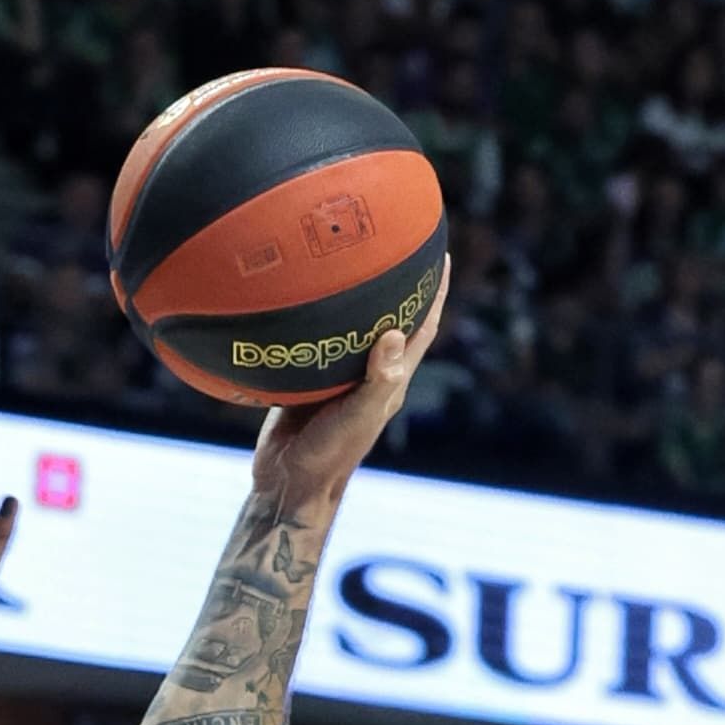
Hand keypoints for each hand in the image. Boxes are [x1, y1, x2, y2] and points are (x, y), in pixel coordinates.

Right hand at [248, 262, 447, 523]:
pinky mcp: (306, 380)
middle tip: (396, 242)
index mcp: (390, 380)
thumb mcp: (359, 416)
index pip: (422, 328)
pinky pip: (314, 342)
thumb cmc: (329, 454)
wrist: (286, 482)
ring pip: (352, 329)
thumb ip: (379, 378)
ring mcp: (337, 377)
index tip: (439, 255)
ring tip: (350, 258)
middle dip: (398, 285)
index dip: (434, 292)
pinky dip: (314, 318)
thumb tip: (395, 332)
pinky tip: (303, 294)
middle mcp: (367, 373)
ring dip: (356, 297)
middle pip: (391, 320)